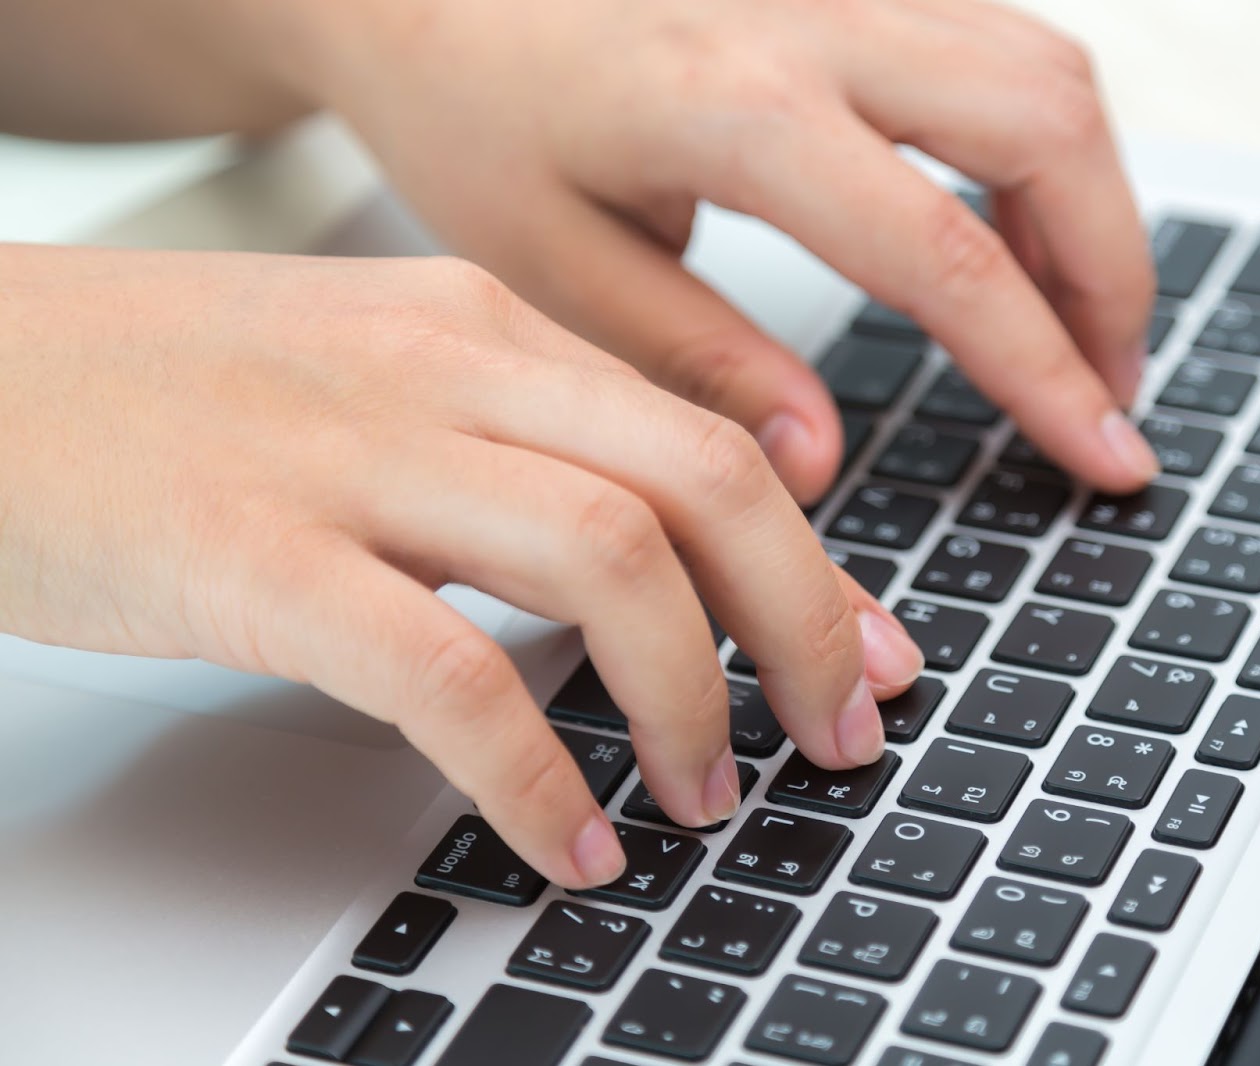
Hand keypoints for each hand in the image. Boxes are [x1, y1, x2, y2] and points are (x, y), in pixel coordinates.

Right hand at [0, 245, 923, 885]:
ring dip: (691, 697)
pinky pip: (448, 675)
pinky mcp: (255, 558)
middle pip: (703, 487)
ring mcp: (352, 458)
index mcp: (486, 328)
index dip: (817, 566)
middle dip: (804, 627)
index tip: (873, 654)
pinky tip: (569, 838)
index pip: (710, 441)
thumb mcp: (381, 384)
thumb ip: (522, 456)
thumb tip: (659, 565)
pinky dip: (535, 774)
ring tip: (706, 795)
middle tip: (836, 736)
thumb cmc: (172, 393)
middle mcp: (444, 371)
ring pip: (609, 562)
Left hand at [271, 0, 1159, 503]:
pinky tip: (1013, 221)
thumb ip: (701, 368)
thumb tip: (817, 461)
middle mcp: (814, 16)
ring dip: (1092, 202)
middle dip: (1113, 276)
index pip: (949, 258)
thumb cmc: (466, 103)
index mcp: (736, 108)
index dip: (1048, 371)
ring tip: (1075, 323)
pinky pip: (997, 36)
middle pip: (1050, 128)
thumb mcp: (558, 266)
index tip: (1103, 454)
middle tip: (1108, 392)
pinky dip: (1041, 141)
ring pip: (1045, 68)